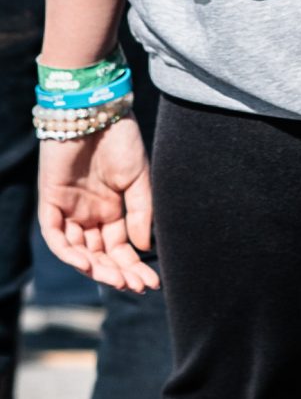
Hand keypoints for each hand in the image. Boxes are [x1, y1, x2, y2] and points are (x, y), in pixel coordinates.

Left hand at [38, 116, 157, 293]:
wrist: (97, 111)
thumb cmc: (121, 141)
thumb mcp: (140, 179)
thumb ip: (141, 213)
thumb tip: (143, 248)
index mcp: (110, 209)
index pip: (119, 247)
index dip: (132, 266)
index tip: (151, 283)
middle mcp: (88, 213)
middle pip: (99, 254)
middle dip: (117, 272)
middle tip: (136, 286)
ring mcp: (69, 209)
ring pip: (77, 250)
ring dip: (95, 268)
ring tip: (116, 279)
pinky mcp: (51, 201)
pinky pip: (55, 235)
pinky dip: (67, 252)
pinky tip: (86, 264)